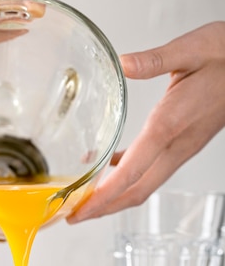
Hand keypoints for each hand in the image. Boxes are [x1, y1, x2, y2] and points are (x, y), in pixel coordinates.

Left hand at [68, 21, 224, 221]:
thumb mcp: (191, 49)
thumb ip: (156, 60)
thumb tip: (126, 63)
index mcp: (171, 124)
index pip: (134, 170)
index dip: (105, 194)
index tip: (82, 208)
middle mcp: (176, 145)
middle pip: (136, 190)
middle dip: (103, 208)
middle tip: (73, 215)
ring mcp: (180, 149)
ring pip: (143, 185)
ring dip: (113, 198)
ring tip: (84, 202)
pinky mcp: (182, 145)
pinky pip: (150, 171)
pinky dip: (126, 177)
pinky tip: (108, 167)